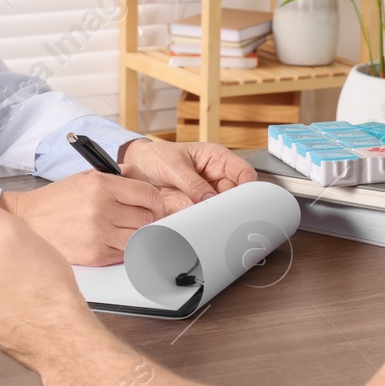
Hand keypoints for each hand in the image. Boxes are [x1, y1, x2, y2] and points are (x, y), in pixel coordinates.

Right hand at [0, 171, 166, 266]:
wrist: (29, 220)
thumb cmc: (58, 199)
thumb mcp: (87, 177)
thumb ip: (119, 176)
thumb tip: (145, 181)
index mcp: (102, 185)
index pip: (149, 195)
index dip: (157, 202)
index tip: (155, 206)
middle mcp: (102, 209)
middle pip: (148, 218)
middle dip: (147, 218)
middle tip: (139, 218)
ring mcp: (99, 234)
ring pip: (139, 237)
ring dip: (137, 234)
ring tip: (125, 229)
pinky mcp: (95, 255)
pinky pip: (124, 254)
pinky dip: (123, 249)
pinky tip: (113, 240)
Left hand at [118, 139, 256, 212]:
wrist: (137, 169)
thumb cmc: (157, 157)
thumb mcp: (173, 164)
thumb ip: (192, 181)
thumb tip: (209, 197)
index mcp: (217, 159)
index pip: (243, 172)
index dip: (247, 186)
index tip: (242, 199)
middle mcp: (216, 178)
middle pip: (236, 196)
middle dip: (233, 207)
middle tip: (224, 215)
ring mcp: (207, 195)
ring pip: (223, 210)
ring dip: (218, 218)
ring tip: (208, 222)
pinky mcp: (195, 209)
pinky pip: (205, 219)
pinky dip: (203, 225)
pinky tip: (198, 228)